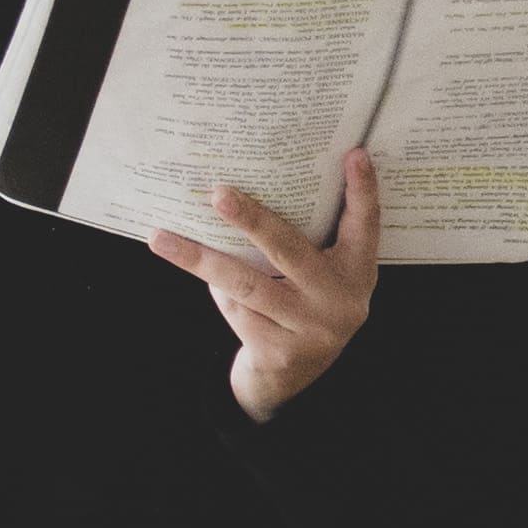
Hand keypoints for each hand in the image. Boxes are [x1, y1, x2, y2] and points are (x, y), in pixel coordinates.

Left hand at [150, 147, 380, 422]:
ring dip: (200, 259)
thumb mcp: (321, 271)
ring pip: (246, 285)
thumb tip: (244, 189)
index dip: (363, 189)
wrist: (297, 373)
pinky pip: (235, 309)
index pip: (366, 224)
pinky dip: (215, 290)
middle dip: (253, 220)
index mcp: (357, 270)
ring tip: (161, 238)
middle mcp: (341, 299)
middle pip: (290, 250)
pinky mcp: (280, 351)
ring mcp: (311, 328)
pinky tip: (198, 274)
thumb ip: (308, 237)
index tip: (353, 154)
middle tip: (218, 194)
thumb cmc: (304, 301)